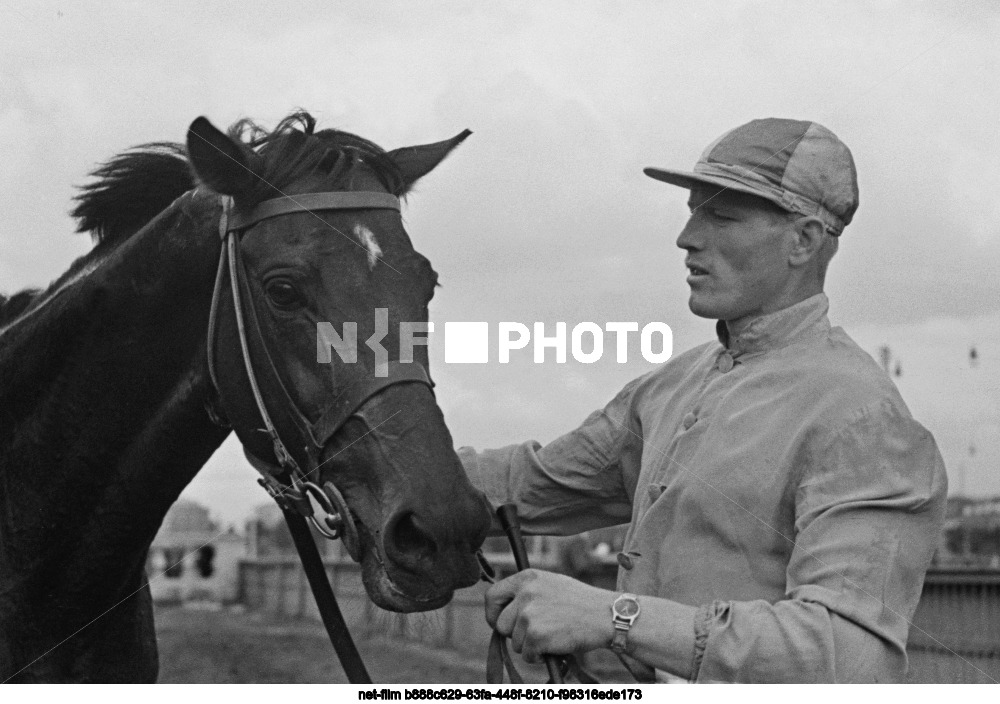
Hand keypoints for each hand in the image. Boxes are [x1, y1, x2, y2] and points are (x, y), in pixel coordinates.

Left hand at [484, 569, 614, 662]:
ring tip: (552, 636)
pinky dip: (539, 656)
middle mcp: (525, 593)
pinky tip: (555, 646)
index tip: (499, 622)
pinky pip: (527, 654)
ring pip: (515, 642)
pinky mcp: (536, 634)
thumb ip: (527, 592)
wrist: (605, 615)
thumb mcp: (551, 584)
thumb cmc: (581, 602)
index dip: (492, 613)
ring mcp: (529, 614)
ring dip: (530, 646)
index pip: (491, 595)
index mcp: (527, 577)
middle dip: (514, 634)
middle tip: (533, 635)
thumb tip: (504, 612)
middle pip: (500, 624)